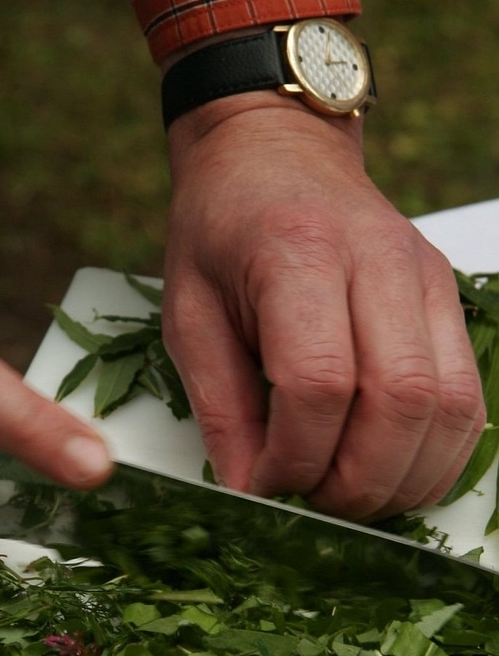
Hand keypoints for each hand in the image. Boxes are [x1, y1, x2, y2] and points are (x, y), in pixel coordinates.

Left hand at [162, 92, 484, 520]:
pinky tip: (391, 470)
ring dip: (405, 476)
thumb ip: (218, 403)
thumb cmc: (219, 228)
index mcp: (296, 252)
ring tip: (351, 497)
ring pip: (450, 406)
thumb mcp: (187, 310)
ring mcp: (423, 276)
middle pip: (400, 400)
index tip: (265, 481)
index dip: (297, 455)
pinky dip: (438, 452)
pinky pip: (467, 395)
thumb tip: (250, 490)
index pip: (320, 381)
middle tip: (314, 504)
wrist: (272, 151)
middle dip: (358, 480)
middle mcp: (376, 260)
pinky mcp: (446, 294)